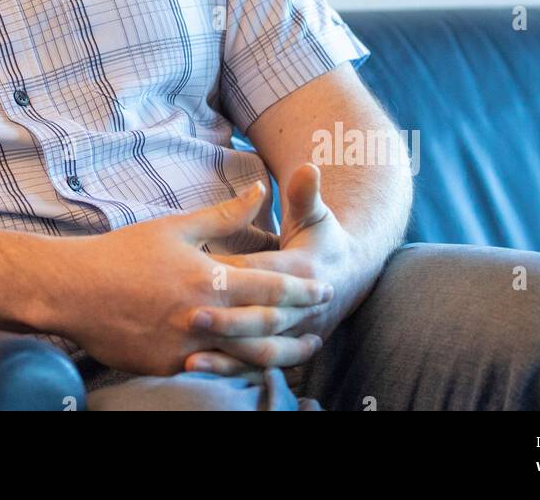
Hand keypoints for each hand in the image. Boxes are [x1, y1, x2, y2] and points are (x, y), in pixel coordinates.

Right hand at [55, 180, 334, 376]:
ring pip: (247, 357)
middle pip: (267, 326)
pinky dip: (240, 369)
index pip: (271, 286)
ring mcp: (187, 346)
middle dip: (301, 323)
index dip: (303, 288)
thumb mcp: (176, 227)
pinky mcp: (169, 367)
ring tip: (301, 352)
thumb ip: (224, 214)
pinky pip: (215, 372)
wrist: (75, 290)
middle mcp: (204, 315)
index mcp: (209, 277)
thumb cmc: (124, 254)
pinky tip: (255, 367)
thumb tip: (261, 188)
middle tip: (323, 320)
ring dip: (281, 354)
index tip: (325, 287)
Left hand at [181, 162, 378, 375]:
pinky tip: (197, 371)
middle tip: (189, 317)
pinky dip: (230, 372)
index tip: (204, 272)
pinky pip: (257, 366)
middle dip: (227, 321)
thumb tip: (308, 166)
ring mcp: (295, 334)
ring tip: (189, 359)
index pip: (265, 273)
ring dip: (226, 357)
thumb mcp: (316, 214)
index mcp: (302, 269)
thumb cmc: (324, 240)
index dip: (237, 275)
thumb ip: (305, 194)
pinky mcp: (285, 349)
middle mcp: (301, 308)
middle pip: (260, 317)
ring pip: (261, 350)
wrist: (351, 276)